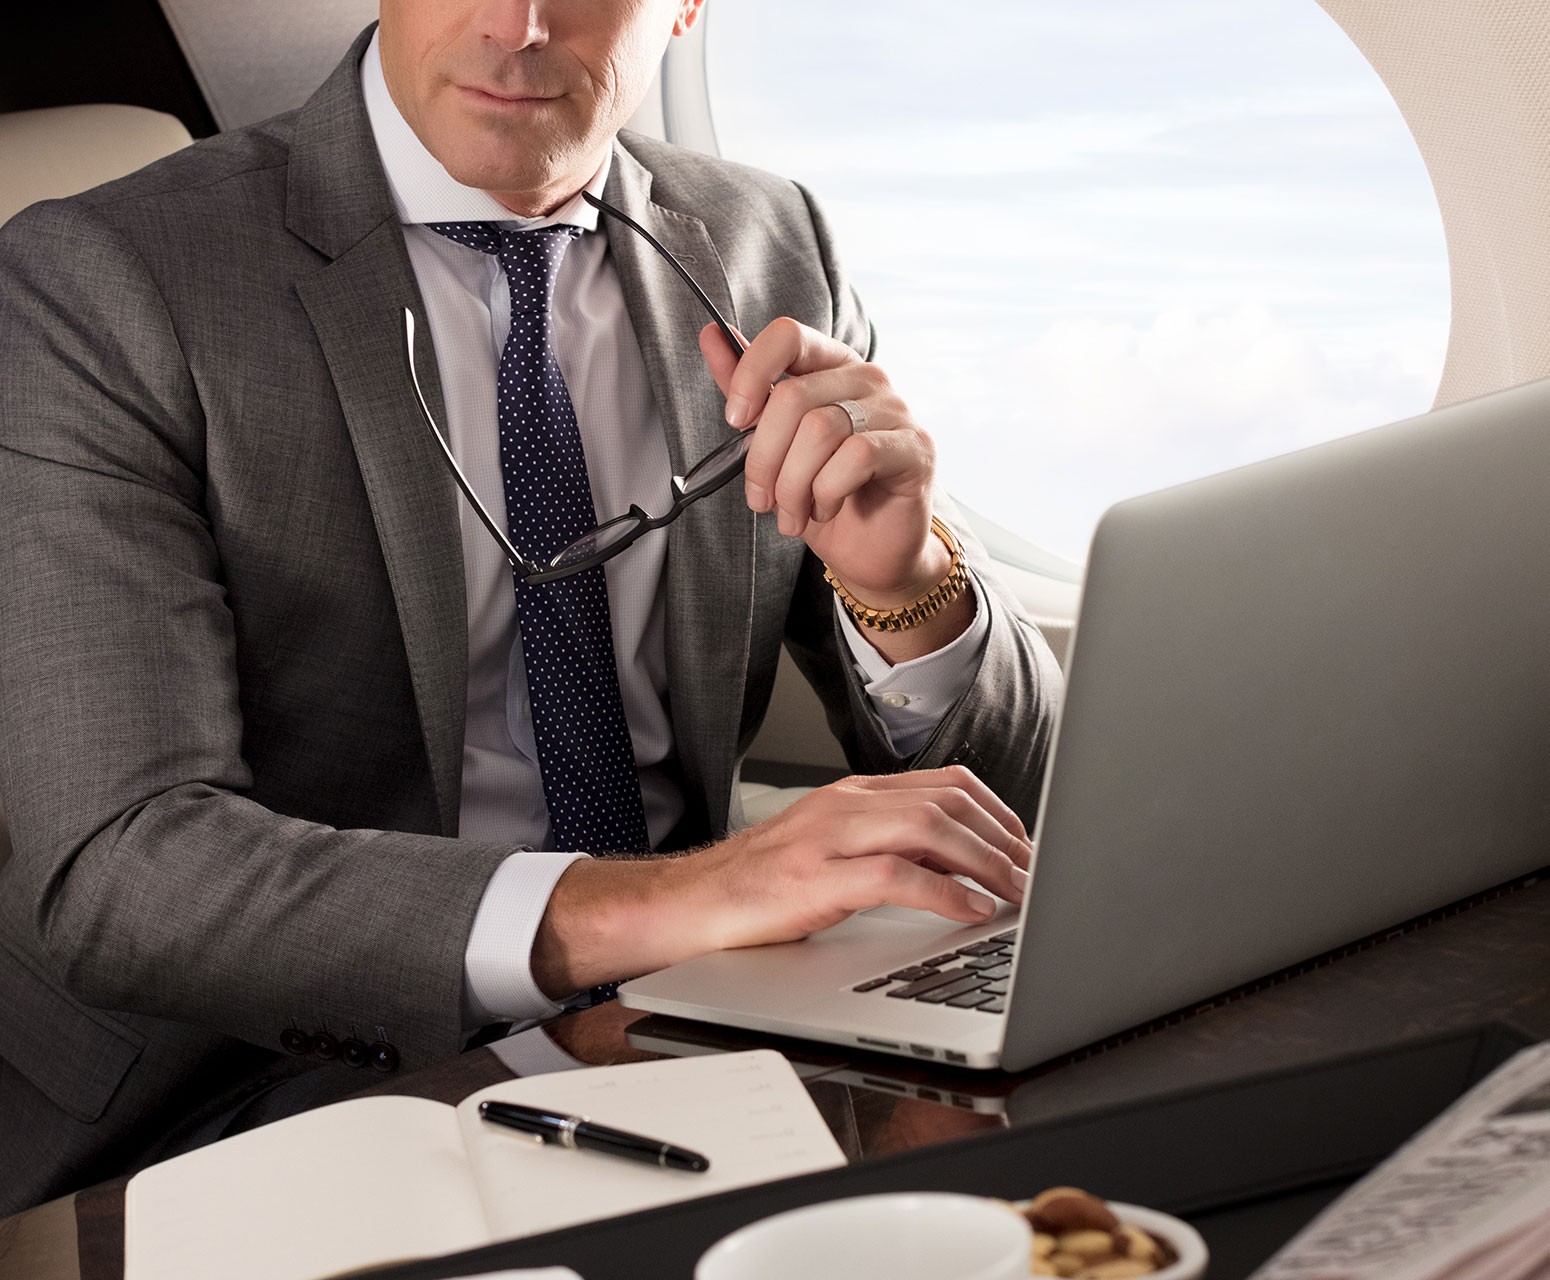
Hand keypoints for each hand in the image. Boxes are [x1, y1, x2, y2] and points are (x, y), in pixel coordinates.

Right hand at [531, 767, 1031, 996]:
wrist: (687, 906)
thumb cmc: (760, 888)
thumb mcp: (833, 853)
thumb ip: (889, 848)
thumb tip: (964, 870)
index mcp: (853, 794)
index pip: (947, 783)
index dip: (999, 814)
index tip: (1029, 848)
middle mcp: (846, 804)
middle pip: (948, 800)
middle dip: (1004, 839)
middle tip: (1036, 877)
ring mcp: (829, 837)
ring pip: (931, 828)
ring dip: (986, 862)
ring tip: (1016, 894)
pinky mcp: (816, 878)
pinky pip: (898, 876)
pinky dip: (946, 894)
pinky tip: (971, 912)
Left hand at [698, 318, 943, 609]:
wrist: (870, 548)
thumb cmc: (824, 493)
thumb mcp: (775, 443)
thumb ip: (747, 390)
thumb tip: (711, 336)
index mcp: (830, 366)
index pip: (789, 336)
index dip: (752, 373)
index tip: (735, 420)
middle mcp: (866, 378)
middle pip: (793, 396)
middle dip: (764, 458)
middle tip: (760, 500)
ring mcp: (895, 410)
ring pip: (820, 429)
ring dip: (793, 484)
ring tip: (792, 514)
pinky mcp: (915, 447)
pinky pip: (856, 456)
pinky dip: (827, 491)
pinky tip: (825, 509)